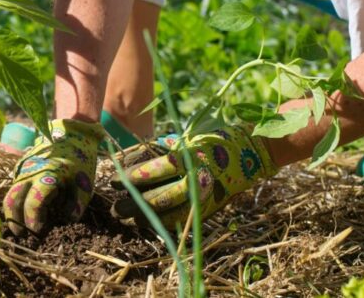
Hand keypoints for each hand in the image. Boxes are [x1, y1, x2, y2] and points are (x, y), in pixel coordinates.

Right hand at [3, 119, 106, 234]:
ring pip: (9, 194)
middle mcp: (29, 172)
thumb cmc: (79, 160)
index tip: (38, 231)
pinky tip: (24, 210)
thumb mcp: (85, 182)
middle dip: (14, 220)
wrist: (69, 134)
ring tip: (20, 226)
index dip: (33, 220)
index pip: (33, 202)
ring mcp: (22, 169)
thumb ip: (77, 204)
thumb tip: (67, 221)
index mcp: (47, 176)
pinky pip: (14, 187)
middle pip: (12, 200)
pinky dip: (16, 201)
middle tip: (21, 235)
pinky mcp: (20, 168)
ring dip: (13, 212)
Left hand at [110, 126, 277, 228]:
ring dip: (144, 218)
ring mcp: (204, 198)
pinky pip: (182, 221)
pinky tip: (148, 224)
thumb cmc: (211, 141)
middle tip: (115, 208)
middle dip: (133, 205)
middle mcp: (196, 180)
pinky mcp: (209, 209)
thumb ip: (157, 151)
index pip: (153, 171)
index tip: (113, 179)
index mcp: (189, 158)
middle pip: (158, 198)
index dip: (130, 177)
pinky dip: (163, 223)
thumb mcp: (183, 140)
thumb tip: (124, 161)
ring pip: (168, 214)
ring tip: (126, 219)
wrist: (250, 152)